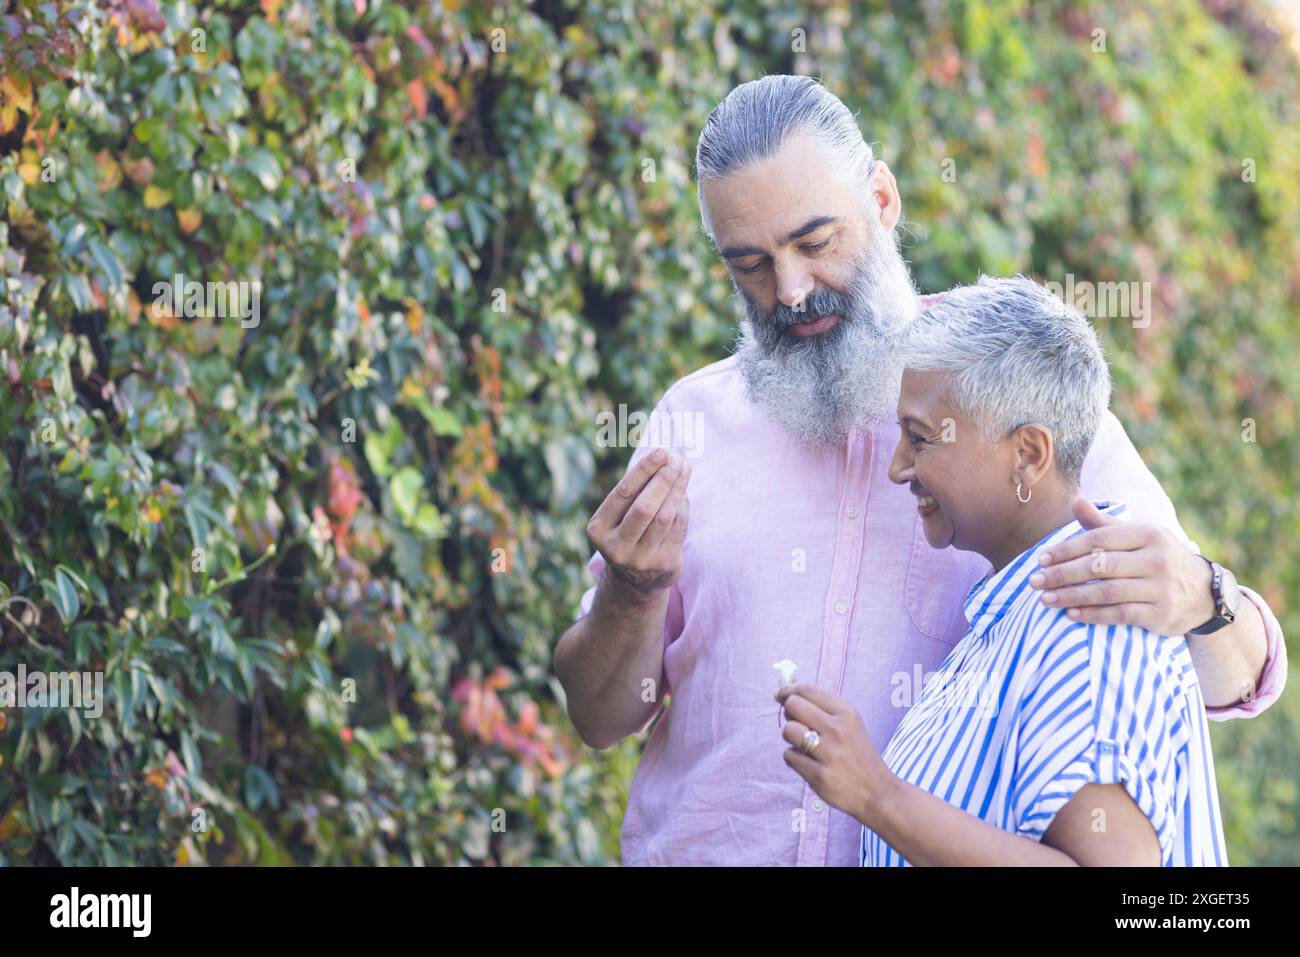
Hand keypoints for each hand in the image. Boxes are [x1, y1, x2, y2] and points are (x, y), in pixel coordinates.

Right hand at [586, 448, 690, 595]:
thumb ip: (635, 490)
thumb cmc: (628, 531)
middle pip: (644, 507)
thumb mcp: (619, 515)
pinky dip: (683, 506)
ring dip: (677, 489)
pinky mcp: (663, 565)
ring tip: (684, 469)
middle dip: (663, 480)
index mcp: (598, 530)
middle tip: (677, 459)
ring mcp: (640, 560)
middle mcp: (616, 548)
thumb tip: (663, 456)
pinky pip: (678, 528)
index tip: (661, 451)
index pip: (623, 493)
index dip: (644, 470)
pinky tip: (683, 492)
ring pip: (664, 517)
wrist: (636, 579)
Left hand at [775, 684, 889, 825]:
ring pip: (788, 730)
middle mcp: (838, 729)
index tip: (781, 696)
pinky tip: (809, 763)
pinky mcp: (819, 775)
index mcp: (847, 713)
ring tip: (805, 746)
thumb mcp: (850, 724)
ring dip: (791, 737)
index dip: (788, 691)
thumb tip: (785, 696)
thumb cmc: (857, 754)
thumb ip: (823, 709)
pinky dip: (794, 758)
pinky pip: (789, 756)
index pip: (807, 690)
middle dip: (789, 713)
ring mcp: (829, 753)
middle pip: (793, 706)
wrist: (877, 792)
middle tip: (797, 724)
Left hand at [1027, 495, 1214, 634]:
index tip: (1041, 559)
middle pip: (1099, 566)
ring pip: (1106, 592)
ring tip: (1045, 599)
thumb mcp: (1138, 537)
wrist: (1205, 595)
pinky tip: (1070, 614)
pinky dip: (1092, 614)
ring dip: (1071, 596)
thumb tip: (1075, 500)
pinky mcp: (1161, 614)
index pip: (1098, 540)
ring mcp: (1161, 588)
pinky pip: (1119, 614)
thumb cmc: (1159, 559)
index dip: (1066, 550)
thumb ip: (1104, 524)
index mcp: (1149, 534)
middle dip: (1062, 574)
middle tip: (1034, 581)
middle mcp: (1157, 559)